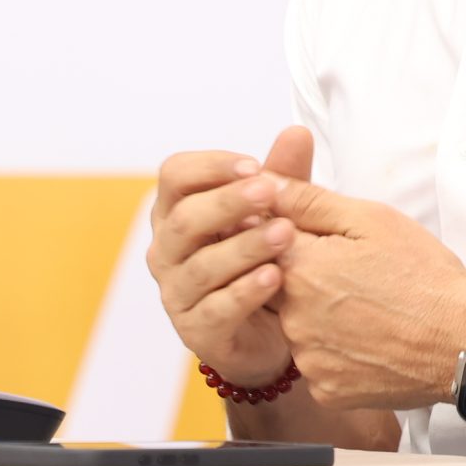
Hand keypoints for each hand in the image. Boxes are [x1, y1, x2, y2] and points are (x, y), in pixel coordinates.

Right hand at [146, 126, 315, 387]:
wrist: (270, 334)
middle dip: (228, 202)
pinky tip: (275, 277)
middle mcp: (167, 250)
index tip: (254, 164)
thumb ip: (282, 176)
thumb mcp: (275, 214)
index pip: (174, 175)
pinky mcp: (196, 332)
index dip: (210, 166)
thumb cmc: (261, 260)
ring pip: (202, 265)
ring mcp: (177, 293)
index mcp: (177, 211)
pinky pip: (216, 309)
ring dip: (244, 246)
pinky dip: (246, 291)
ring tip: (285, 233)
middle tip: (269, 190)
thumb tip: (298, 131)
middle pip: (184, 218)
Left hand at [270, 175, 465, 411]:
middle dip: (308, 278)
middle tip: (357, 281)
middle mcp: (294, 317)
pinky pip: (318, 363)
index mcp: (300, 268)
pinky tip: (368, 341)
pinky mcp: (325, 390)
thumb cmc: (424, 276)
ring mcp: (308, 359)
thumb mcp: (370, 220)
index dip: (295, 239)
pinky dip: (336, 353)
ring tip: (367, 310)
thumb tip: (262, 182)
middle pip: (280, 287)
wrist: (465, 342)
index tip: (325, 246)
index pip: (266, 242)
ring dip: (320, 317)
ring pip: (299, 327)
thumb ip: (308, 200)